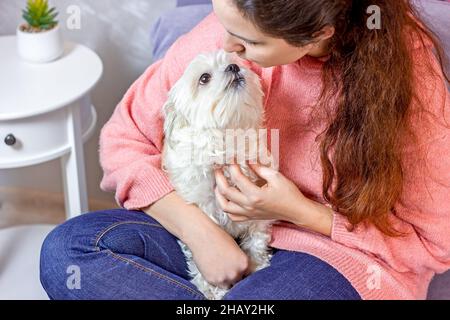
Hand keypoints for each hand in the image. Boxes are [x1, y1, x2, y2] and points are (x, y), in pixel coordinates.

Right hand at [186, 224, 250, 288]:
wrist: (203, 237)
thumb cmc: (219, 238)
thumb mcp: (236, 249)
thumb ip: (239, 263)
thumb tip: (240, 271)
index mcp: (244, 264)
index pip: (249, 275)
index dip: (243, 272)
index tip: (239, 271)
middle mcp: (236, 273)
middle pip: (239, 281)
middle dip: (235, 276)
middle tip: (227, 269)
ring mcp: (224, 278)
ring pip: (229, 285)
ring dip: (226, 280)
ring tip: (220, 270)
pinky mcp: (213, 280)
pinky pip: (218, 284)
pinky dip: (216, 280)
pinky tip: (213, 270)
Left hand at [214, 162, 332, 235]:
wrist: (295, 211)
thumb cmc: (289, 194)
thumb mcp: (276, 177)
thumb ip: (260, 168)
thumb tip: (247, 160)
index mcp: (256, 195)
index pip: (237, 178)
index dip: (232, 166)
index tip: (231, 159)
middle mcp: (249, 206)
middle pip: (226, 191)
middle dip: (219, 177)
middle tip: (218, 168)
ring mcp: (248, 213)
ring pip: (225, 206)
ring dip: (218, 194)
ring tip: (218, 183)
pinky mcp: (250, 217)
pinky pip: (232, 216)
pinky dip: (226, 208)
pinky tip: (226, 199)